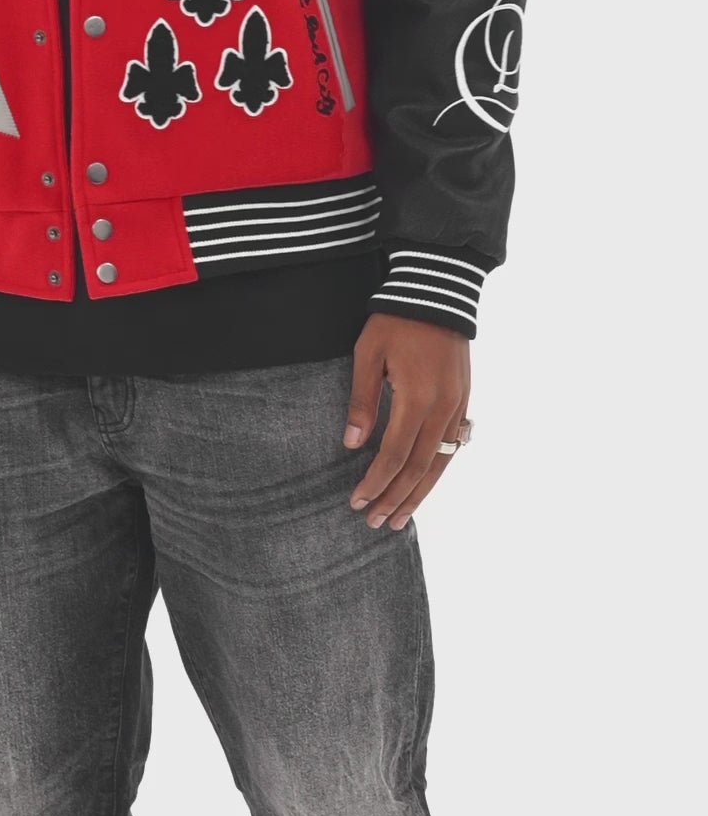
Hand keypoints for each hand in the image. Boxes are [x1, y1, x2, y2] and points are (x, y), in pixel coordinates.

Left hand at [342, 313, 470, 530]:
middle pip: (418, 468)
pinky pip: (452, 447)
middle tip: (374, 522)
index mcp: (416, 397)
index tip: (357, 501)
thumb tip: (352, 444)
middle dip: (395, 498)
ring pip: (440, 463)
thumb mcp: (368, 353)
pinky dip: (437, 472)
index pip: (394, 455)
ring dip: (419, 494)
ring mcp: (457, 407)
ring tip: (399, 519)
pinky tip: (424, 486)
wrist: (437, 293)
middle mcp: (442, 408)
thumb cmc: (395, 321)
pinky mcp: (464, 401)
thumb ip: (362, 400)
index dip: (376, 482)